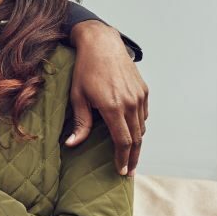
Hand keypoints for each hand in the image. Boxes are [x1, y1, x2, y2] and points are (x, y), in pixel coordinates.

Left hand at [67, 21, 147, 175]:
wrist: (102, 44)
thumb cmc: (85, 69)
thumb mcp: (78, 96)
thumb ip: (80, 123)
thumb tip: (72, 144)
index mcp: (113, 107)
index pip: (123, 141)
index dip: (123, 158)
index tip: (122, 171)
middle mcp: (130, 103)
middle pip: (137, 138)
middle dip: (133, 157)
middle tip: (130, 171)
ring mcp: (139, 96)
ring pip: (142, 127)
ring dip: (137, 142)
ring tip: (131, 156)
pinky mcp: (143, 90)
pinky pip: (143, 114)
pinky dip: (139, 126)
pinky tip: (132, 133)